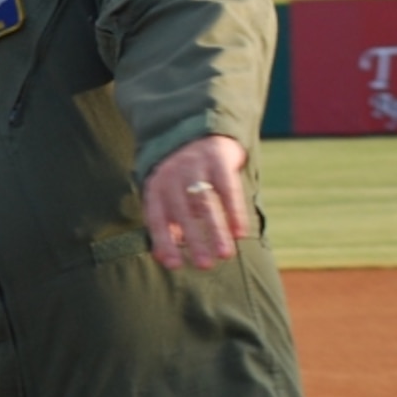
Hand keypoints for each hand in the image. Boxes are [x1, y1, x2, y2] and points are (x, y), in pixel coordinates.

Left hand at [143, 135, 249, 270]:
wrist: (198, 130)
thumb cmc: (181, 176)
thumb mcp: (167, 194)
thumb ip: (167, 223)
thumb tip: (164, 258)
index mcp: (155, 187)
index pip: (157, 218)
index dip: (164, 242)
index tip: (174, 265)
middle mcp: (172, 176)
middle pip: (182, 212)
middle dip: (194, 240)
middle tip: (205, 266)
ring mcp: (195, 166)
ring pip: (205, 202)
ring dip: (216, 230)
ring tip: (225, 254)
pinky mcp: (218, 159)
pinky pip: (227, 188)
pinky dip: (234, 211)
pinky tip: (241, 232)